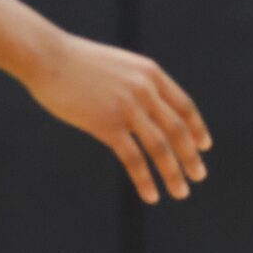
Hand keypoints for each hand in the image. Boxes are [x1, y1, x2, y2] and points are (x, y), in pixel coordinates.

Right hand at [26, 32, 211, 203]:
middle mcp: (144, 90)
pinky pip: (133, 158)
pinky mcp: (106, 124)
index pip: (184, 105)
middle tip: (199, 176)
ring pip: (160, 147)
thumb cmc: (77, 62)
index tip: (204, 145)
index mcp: (150, 73)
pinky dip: (145, 179)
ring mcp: (127, 107)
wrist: (47, 57)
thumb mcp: (118, 66)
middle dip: (190, 156)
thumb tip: (147, 107)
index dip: (197, 128)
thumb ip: (136, 83)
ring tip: (181, 192)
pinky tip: (151, 195)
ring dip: (173, 173)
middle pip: (177, 129)